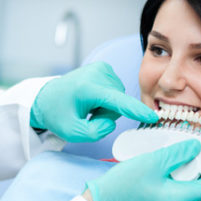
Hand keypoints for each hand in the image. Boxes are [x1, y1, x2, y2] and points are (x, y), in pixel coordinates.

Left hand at [30, 62, 157, 141]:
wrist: (48, 97)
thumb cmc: (58, 114)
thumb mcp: (71, 132)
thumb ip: (94, 132)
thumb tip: (110, 122)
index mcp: (87, 88)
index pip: (117, 101)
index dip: (136, 111)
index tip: (152, 116)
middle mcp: (96, 74)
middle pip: (119, 104)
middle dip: (106, 114)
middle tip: (87, 114)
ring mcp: (102, 68)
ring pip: (119, 98)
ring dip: (106, 107)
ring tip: (89, 105)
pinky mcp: (105, 68)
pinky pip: (117, 91)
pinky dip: (107, 99)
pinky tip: (92, 98)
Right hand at [85, 139, 200, 200]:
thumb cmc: (125, 185)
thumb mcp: (155, 162)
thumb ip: (179, 154)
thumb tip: (197, 147)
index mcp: (182, 199)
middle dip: (199, 164)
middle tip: (192, 144)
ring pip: (186, 183)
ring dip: (184, 167)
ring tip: (177, 148)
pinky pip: (173, 186)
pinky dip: (173, 173)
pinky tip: (164, 159)